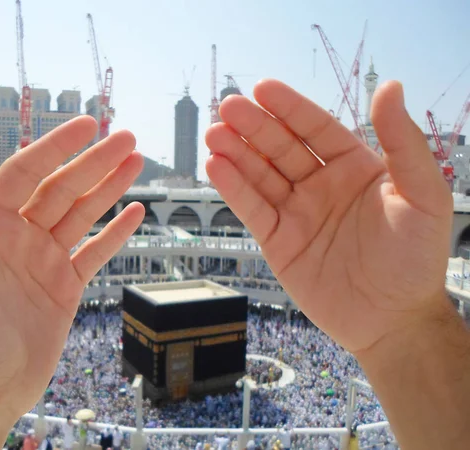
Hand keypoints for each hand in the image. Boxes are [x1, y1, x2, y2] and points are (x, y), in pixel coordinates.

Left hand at [0, 116, 143, 424]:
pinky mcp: (64, 286)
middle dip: (95, 163)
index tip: (86, 126)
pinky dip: (115, 233)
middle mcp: (18, 238)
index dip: (56, 148)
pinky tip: (134, 214)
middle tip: (127, 139)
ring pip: (82, 215)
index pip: (26, 174)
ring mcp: (44, 261)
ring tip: (136, 163)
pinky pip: (95, 252)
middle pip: (62, 189)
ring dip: (109, 189)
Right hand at [206, 80, 451, 353]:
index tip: (262, 89)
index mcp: (355, 168)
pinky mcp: (279, 242)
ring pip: (260, 175)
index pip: (316, 129)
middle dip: (254, 127)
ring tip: (214, 134)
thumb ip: (404, 143)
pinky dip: (234, 189)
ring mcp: (298, 213)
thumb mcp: (422, 196)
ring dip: (236, 153)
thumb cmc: (416, 260)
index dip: (289, 108)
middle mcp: (322, 186)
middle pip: (281, 148)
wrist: (393, 321)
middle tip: (227, 107)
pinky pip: (253, 210)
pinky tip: (216, 167)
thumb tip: (390, 86)